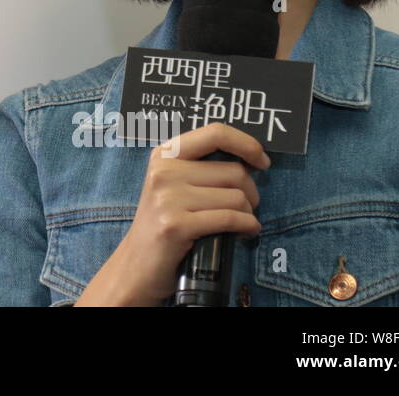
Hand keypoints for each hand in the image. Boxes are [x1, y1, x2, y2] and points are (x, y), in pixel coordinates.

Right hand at [75, 122, 269, 306]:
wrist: (136, 265)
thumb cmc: (163, 223)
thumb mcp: (173, 184)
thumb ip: (201, 167)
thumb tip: (250, 159)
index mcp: (164, 154)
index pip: (215, 133)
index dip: (247, 144)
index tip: (262, 161)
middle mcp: (164, 171)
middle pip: (234, 171)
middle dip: (251, 192)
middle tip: (246, 207)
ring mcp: (168, 198)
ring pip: (237, 197)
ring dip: (248, 214)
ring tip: (239, 224)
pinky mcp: (176, 225)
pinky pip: (231, 219)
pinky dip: (246, 227)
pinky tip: (244, 233)